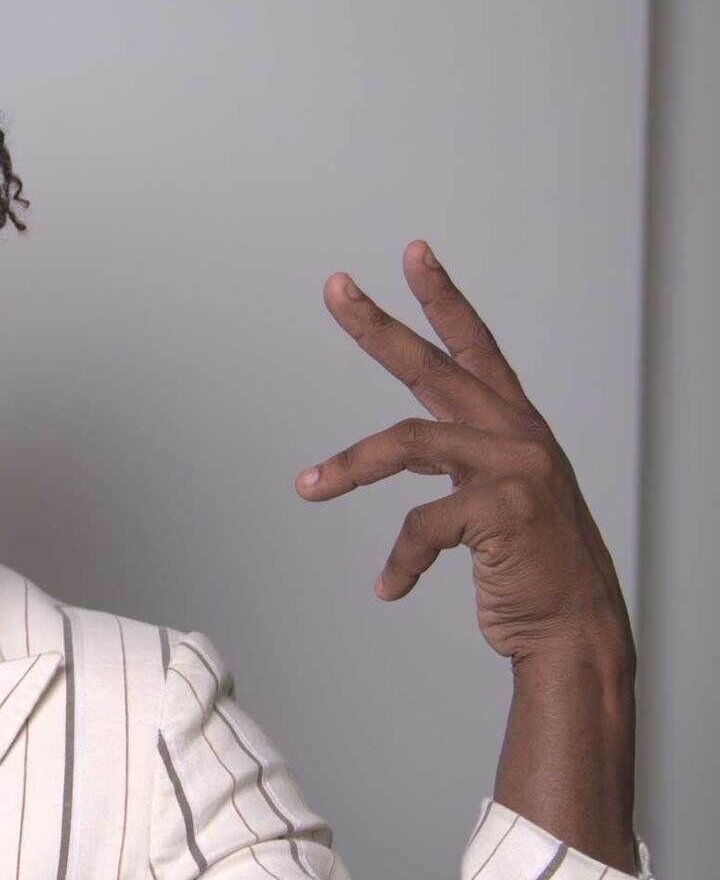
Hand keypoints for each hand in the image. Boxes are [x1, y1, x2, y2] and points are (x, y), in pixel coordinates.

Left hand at [294, 241, 634, 668]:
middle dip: (377, 325)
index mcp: (513, 425)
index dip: (443, 298)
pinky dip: (400, 561)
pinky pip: (423, 525)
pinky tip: (391, 588)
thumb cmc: (529, 566)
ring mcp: (516, 466)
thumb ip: (455, 463)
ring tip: (305, 486)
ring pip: (407, 442)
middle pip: (432, 366)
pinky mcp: (507, 507)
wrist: (573, 625)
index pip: (474, 346)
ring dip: (348, 466)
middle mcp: (516, 433)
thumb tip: (397, 451)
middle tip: (334, 287)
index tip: (412, 254)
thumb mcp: (492, 500)